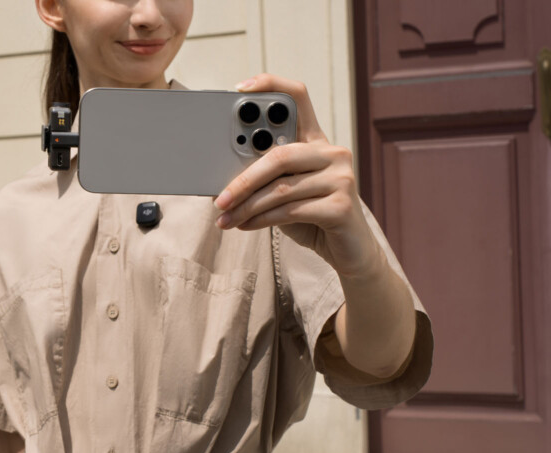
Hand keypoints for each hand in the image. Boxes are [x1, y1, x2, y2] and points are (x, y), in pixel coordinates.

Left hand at [214, 73, 379, 278]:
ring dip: (246, 208)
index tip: (240, 88)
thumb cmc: (311, 218)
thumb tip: (220, 181)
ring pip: (280, 189)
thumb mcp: (284, 192)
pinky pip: (291, 211)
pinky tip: (245, 226)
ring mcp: (342, 177)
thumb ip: (264, 178)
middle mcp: (333, 152)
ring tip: (225, 219)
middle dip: (243, 180)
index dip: (271, 85)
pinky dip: (262, 220)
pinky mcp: (342, 206)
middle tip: (219, 200)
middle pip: (279, 155)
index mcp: (316, 141)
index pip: (298, 98)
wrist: (349, 251)